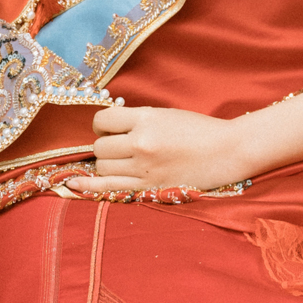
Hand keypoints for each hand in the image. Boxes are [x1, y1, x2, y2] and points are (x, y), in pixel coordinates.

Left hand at [63, 104, 253, 196]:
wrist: (229, 151)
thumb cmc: (200, 130)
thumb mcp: (166, 114)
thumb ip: (137, 119)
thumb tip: (107, 127)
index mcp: (147, 118)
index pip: (103, 119)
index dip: (101, 125)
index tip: (109, 129)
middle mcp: (142, 142)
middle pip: (100, 146)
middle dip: (105, 146)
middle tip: (120, 148)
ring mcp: (145, 168)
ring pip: (103, 167)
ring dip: (106, 164)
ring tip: (122, 163)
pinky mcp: (150, 187)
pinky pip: (108, 187)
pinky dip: (89, 186)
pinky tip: (74, 185)